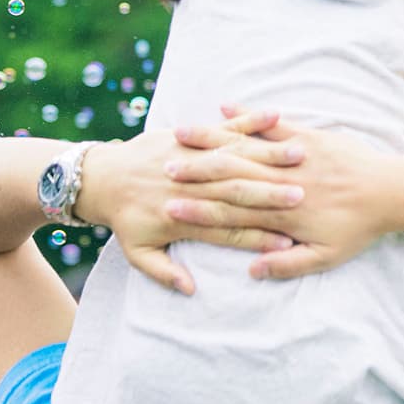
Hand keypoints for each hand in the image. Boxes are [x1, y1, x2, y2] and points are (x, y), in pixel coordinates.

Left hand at [78, 110, 304, 293]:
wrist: (100, 178)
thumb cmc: (124, 217)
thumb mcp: (136, 252)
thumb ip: (163, 272)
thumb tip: (190, 288)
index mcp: (183, 218)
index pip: (230, 230)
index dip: (259, 237)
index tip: (289, 243)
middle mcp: (191, 187)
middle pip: (240, 191)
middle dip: (273, 194)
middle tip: (303, 196)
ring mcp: (192, 158)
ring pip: (237, 156)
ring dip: (270, 154)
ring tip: (300, 155)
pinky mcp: (190, 138)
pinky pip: (224, 127)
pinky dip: (249, 120)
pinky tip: (275, 115)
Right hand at [166, 105, 400, 279]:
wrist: (392, 192)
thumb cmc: (360, 228)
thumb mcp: (327, 256)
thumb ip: (288, 265)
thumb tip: (252, 270)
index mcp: (285, 216)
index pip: (234, 215)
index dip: (200, 212)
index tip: (169, 209)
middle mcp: (285, 184)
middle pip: (231, 178)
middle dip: (195, 173)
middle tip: (162, 170)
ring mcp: (296, 158)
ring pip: (246, 149)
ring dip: (211, 141)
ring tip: (180, 135)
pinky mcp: (308, 137)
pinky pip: (273, 125)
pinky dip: (248, 116)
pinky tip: (223, 107)